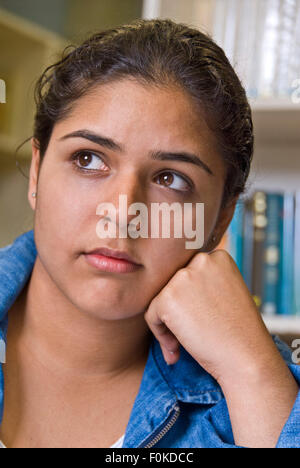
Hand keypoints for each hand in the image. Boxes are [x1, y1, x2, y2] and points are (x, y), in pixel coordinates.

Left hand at [144, 249, 278, 384]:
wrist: (247, 358)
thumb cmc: (239, 332)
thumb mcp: (228, 293)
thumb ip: (204, 283)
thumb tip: (174, 289)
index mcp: (218, 257)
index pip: (189, 274)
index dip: (192, 301)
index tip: (203, 320)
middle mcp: (200, 260)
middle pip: (173, 285)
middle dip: (179, 311)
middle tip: (194, 334)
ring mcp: (184, 276)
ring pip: (160, 299)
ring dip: (168, 323)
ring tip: (183, 343)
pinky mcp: (168, 297)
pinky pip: (151, 315)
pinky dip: (160, 334)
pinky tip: (176, 348)